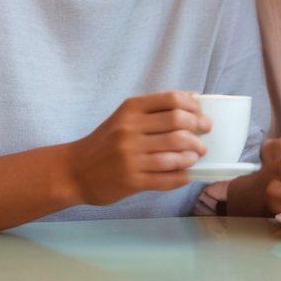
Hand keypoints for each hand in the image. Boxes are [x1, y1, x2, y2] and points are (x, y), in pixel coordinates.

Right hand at [67, 91, 208, 205]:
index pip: (171, 100)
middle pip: (178, 124)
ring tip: (197, 154)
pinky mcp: (132, 181)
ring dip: (193, 154)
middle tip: (205, 133)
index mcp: (130, 110)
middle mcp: (129, 131)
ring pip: (175, 153)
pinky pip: (167, 178)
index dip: (193, 106)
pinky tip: (188, 173)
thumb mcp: (124, 118)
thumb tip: (194, 99)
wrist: (74, 171)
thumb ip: (154, 109)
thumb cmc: (105, 142)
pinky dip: (183, 175)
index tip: (201, 113)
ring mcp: (130, 157)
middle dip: (199, 128)